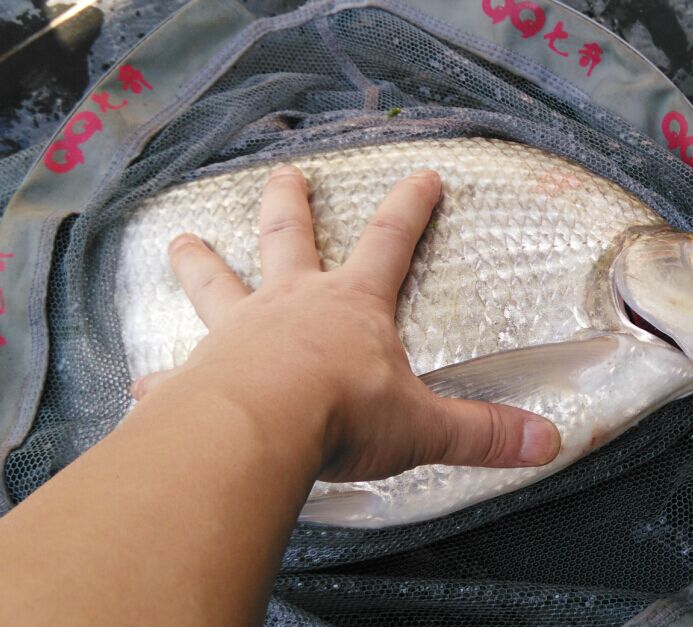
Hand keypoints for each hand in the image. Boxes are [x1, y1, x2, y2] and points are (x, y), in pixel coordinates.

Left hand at [131, 166, 560, 481]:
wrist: (258, 430)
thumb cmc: (343, 413)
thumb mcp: (423, 426)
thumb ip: (482, 433)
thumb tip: (550, 442)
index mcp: (351, 307)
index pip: (390, 243)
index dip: (410, 208)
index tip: (423, 176)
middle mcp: (292, 304)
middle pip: (290, 238)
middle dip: (291, 204)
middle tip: (284, 174)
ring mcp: (240, 333)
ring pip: (217, 283)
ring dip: (202, 262)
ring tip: (180, 241)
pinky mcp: (199, 375)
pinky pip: (178, 374)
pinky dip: (163, 380)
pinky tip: (143, 386)